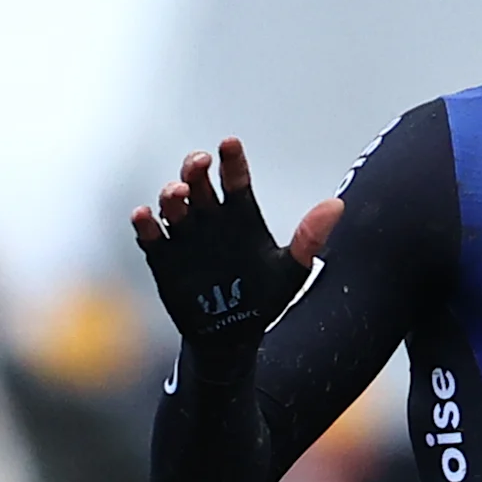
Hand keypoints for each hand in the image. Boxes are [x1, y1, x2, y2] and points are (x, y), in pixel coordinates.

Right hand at [129, 139, 339, 348]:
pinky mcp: (163, 258)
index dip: (231, 159)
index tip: (229, 144)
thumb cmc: (263, 299)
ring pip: (173, 204)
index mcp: (240, 214)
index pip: (234, 177)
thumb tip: (337, 205)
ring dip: (171, 194)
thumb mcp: (291, 270)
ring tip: (178, 194)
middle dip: (194, 168)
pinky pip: (150, 236)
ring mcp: (185, 236)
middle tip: (200, 163)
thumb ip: (310, 237)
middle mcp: (210, 219)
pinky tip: (144, 216)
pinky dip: (145, 225)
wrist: (233, 338)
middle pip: (198, 182)